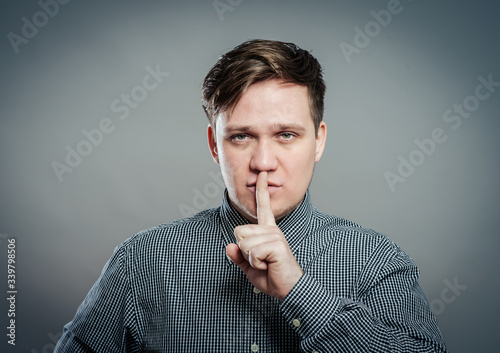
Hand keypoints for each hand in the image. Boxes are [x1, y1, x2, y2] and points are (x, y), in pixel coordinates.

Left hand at [226, 171, 302, 299]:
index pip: (263, 207)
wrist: (289, 289)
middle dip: (244, 250)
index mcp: (267, 231)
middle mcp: (272, 230)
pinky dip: (256, 264)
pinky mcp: (276, 245)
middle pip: (239, 232)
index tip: (262, 174)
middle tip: (261, 260)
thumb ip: (238, 256)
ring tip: (266, 263)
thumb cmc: (272, 276)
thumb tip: (229, 246)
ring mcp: (275, 236)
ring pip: (244, 243)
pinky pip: (251, 252)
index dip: (261, 190)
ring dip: (250, 259)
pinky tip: (269, 265)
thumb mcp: (249, 266)